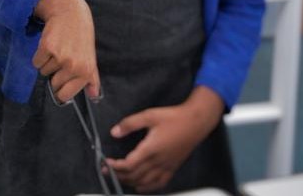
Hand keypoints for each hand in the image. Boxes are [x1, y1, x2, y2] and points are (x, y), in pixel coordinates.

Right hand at [32, 0, 99, 102]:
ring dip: (47, 63)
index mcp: (85, 71)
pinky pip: (36, 62)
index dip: (60, 92)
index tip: (59, 88)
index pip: (65, 94)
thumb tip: (94, 95)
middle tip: (61, 60)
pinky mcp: (47, 48)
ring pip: (44, 71)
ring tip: (57, 49)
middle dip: (54, 74)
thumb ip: (92, 79)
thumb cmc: (81, 37)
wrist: (71, 13)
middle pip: (53, 84)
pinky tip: (49, 45)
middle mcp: (73, 66)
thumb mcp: (91, 58)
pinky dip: (39, 55)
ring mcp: (60, 57)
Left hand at [107, 86, 224, 192]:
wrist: (196, 122)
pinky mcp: (173, 168)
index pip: (128, 165)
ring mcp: (166, 166)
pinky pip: (159, 184)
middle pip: (134, 176)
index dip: (115, 166)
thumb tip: (114, 132)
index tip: (106, 162)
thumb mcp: (149, 115)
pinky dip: (147, 187)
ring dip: (130, 182)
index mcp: (150, 149)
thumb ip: (130, 124)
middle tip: (107, 170)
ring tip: (119, 177)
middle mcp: (158, 161)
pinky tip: (140, 186)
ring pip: (145, 182)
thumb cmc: (174, 117)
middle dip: (118, 175)